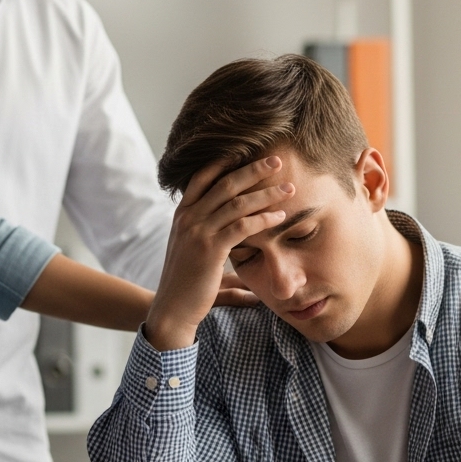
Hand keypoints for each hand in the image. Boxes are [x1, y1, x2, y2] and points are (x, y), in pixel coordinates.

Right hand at [145, 157, 292, 350]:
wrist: (172, 309)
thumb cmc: (186, 286)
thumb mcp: (196, 257)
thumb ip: (219, 249)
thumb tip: (244, 258)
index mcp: (183, 214)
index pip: (203, 176)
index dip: (226, 161)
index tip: (249, 151)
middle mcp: (188, 217)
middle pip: (225, 182)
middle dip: (253, 169)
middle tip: (277, 161)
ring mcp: (198, 232)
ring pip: (237, 202)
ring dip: (266, 193)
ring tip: (288, 188)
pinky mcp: (210, 249)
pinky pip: (242, 226)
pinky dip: (264, 219)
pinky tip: (280, 216)